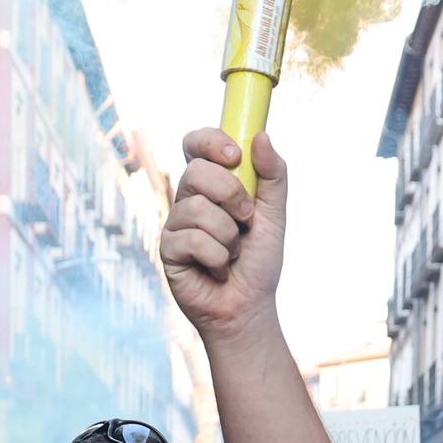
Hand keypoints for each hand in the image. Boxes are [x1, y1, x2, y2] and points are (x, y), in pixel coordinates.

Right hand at [160, 128, 288, 342]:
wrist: (249, 307)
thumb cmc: (259, 262)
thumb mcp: (274, 214)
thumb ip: (273, 175)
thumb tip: (261, 136)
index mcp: (211, 185)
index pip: (196, 145)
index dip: (210, 142)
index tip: (235, 156)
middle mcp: (188, 199)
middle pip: (196, 172)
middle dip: (231, 195)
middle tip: (246, 219)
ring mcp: (175, 224)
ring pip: (198, 208)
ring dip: (228, 235)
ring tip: (232, 253)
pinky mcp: (168, 250)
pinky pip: (193, 240)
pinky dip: (217, 257)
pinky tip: (217, 270)